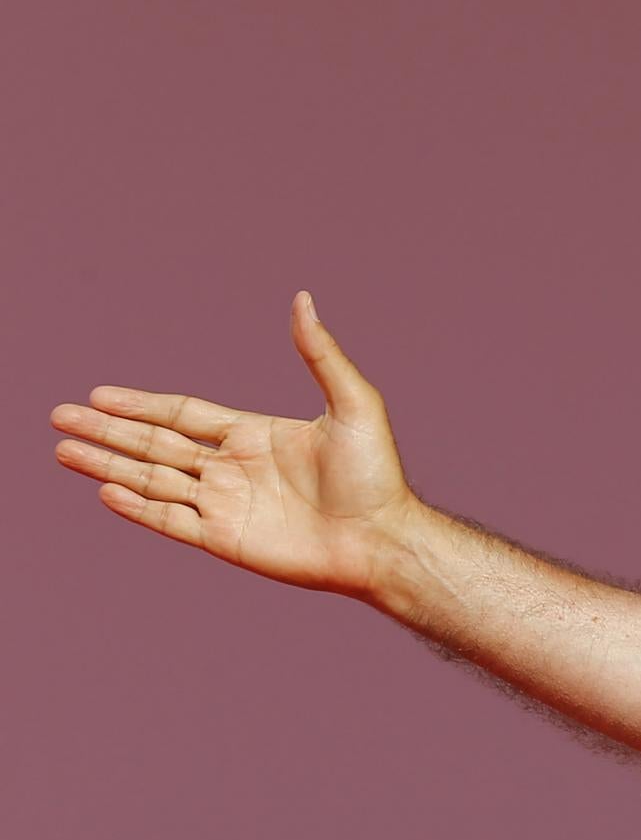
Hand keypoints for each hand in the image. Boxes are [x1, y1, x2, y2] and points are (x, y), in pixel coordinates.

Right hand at [50, 292, 423, 600]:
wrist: (382, 539)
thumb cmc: (375, 475)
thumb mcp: (354, 403)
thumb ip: (320, 354)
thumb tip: (303, 298)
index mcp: (255, 435)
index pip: (184, 414)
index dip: (142, 405)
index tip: (99, 395)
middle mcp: (233, 468)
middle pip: (156, 444)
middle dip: (108, 431)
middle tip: (58, 417)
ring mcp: (225, 505)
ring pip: (152, 481)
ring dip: (106, 466)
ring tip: (63, 451)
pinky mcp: (225, 540)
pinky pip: (170, 521)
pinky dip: (137, 507)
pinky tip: (104, 491)